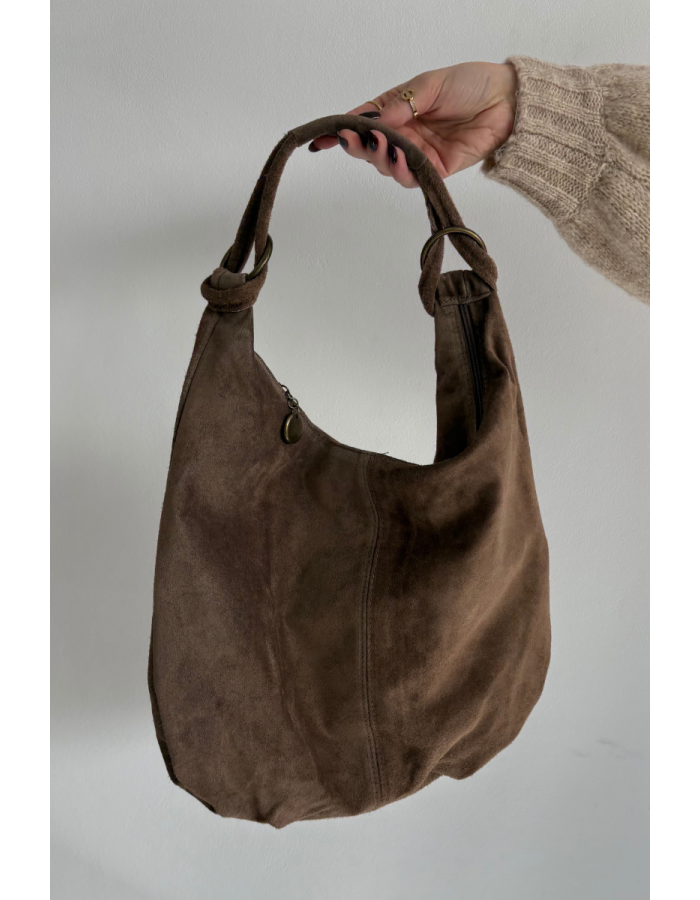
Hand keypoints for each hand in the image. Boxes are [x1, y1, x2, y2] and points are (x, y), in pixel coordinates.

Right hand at [309, 62, 516, 186]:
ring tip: (383, 146)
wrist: (508, 102)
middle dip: (359, 146)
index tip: (322, 137)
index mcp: (399, 109)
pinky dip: (401, 170)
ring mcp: (419, 153)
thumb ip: (402, 104)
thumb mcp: (430, 85)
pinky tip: (398, 159)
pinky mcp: (436, 170)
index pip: (364, 122)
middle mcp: (405, 134)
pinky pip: (412, 177)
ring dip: (380, 158)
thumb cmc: (471, 84)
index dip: (343, 130)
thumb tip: (376, 121)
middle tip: (353, 141)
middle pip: (371, 148)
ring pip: (387, 166)